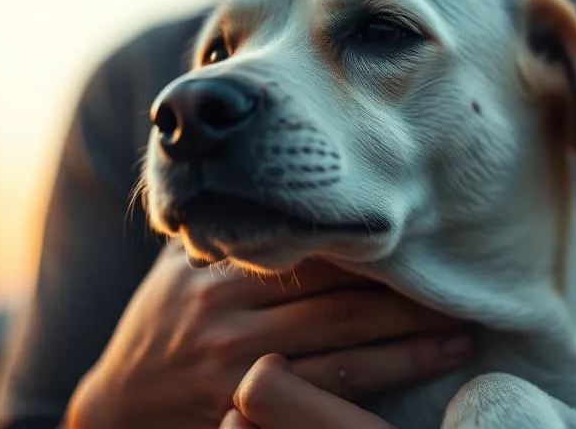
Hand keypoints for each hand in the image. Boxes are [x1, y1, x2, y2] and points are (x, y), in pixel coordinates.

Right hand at [64, 242, 470, 428]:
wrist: (113, 409)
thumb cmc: (159, 325)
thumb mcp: (177, 270)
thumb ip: (226, 232)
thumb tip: (266, 171)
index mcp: (219, 276)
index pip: (308, 257)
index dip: (369, 251)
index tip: (419, 237)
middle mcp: (229, 323)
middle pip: (339, 308)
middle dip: (405, 301)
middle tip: (462, 288)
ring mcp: (237, 377)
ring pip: (341, 363)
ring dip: (407, 351)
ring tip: (460, 335)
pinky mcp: (242, 420)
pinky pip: (319, 408)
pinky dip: (371, 397)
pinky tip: (415, 386)